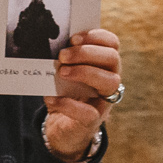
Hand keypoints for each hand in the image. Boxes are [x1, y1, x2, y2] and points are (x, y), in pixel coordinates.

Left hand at [43, 28, 120, 161]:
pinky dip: (68, 104)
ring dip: (84, 72)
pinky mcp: (94, 121)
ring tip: (62, 72)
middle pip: (113, 58)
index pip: (112, 43)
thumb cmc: (64, 92)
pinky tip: (52, 99)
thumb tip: (49, 47)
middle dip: (87, 53)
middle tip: (62, 55)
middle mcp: (110, 80)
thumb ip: (63, 60)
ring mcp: (105, 101)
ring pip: (110, 82)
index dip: (96, 37)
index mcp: (104, 64)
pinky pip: (89, 112)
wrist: (61, 126)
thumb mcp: (64, 72)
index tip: (73, 38)